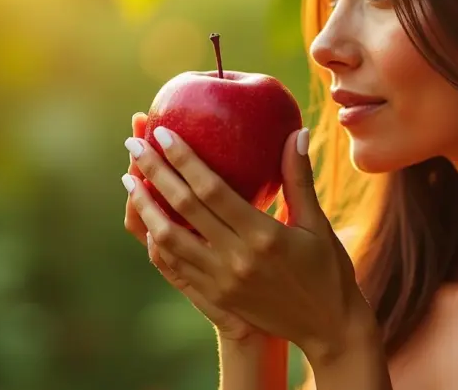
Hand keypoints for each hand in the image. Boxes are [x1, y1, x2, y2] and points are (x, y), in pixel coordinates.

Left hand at [122, 124, 376, 362]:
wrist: (327, 328)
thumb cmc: (327, 270)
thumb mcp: (317, 223)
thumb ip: (299, 178)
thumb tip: (297, 130)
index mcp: (263, 234)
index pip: (212, 189)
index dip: (184, 159)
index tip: (163, 133)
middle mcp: (237, 258)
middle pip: (183, 208)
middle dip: (154, 172)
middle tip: (134, 144)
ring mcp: (221, 280)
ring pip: (167, 239)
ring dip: (144, 206)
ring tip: (130, 180)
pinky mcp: (215, 296)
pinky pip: (173, 265)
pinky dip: (154, 239)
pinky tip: (146, 219)